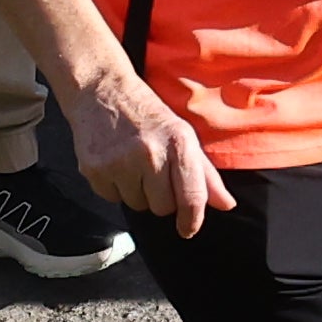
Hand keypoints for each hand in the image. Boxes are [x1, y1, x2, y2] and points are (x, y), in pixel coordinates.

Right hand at [60, 60, 219, 231]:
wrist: (101, 91)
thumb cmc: (148, 115)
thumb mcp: (183, 135)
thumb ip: (205, 173)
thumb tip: (227, 204)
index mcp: (178, 143)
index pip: (191, 197)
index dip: (192, 220)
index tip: (188, 229)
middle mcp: (150, 153)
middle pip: (162, 208)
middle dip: (160, 197)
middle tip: (153, 171)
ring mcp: (120, 162)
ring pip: (137, 205)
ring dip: (137, 192)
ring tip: (132, 163)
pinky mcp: (94, 169)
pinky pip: (112, 198)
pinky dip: (115, 187)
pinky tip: (115, 162)